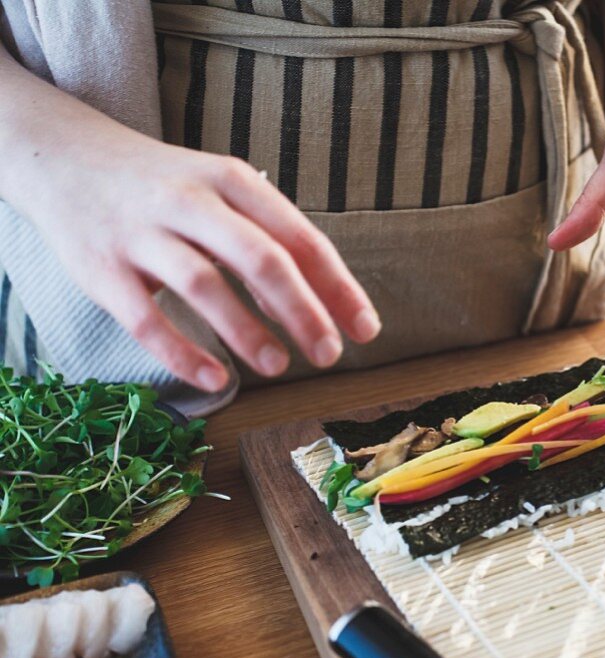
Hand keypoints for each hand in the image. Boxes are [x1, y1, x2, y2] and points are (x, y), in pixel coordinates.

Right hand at [7, 126, 378, 391]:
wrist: (65, 159)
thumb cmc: (165, 187)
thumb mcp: (221, 193)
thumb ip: (267, 240)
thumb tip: (320, 304)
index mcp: (232, 181)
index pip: (300, 237)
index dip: (338, 287)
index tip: (366, 331)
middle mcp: (189, 201)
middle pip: (260, 257)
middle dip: (302, 310)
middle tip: (330, 355)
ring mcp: (142, 234)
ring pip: (204, 284)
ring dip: (246, 330)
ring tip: (278, 367)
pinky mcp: (101, 268)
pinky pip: (145, 318)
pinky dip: (182, 352)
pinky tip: (217, 378)